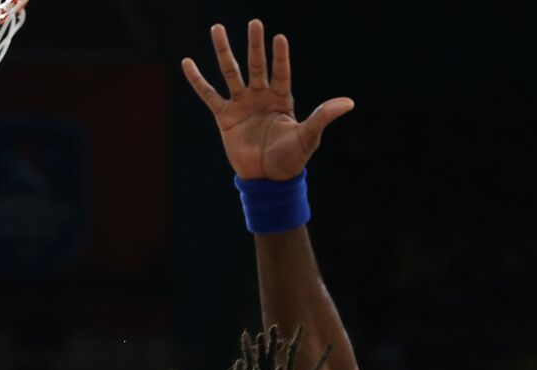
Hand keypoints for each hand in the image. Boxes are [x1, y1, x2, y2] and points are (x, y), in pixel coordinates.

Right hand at [182, 19, 353, 180]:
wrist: (267, 180)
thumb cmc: (291, 159)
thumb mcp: (308, 137)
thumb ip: (323, 116)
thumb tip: (348, 103)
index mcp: (281, 99)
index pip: (280, 72)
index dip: (280, 56)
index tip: (279, 37)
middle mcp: (260, 97)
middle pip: (256, 65)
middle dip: (255, 45)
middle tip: (254, 22)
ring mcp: (241, 104)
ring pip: (230, 73)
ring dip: (224, 51)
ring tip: (217, 28)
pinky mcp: (224, 117)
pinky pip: (208, 95)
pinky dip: (197, 80)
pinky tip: (187, 63)